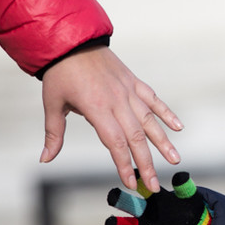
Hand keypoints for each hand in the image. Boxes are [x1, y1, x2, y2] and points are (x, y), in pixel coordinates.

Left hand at [41, 46, 182, 191]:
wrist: (70, 39)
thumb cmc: (59, 73)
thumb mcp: (52, 104)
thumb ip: (54, 134)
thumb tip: (45, 159)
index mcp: (97, 108)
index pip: (115, 143)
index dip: (124, 165)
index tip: (131, 184)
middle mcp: (117, 101)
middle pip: (136, 138)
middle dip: (147, 164)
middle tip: (155, 185)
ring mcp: (128, 91)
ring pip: (150, 121)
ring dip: (163, 143)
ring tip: (175, 160)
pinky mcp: (134, 82)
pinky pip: (153, 99)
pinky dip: (166, 113)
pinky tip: (178, 128)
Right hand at [105, 171, 210, 224]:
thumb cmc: (190, 211)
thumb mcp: (190, 199)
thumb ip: (185, 188)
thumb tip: (182, 176)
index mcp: (155, 196)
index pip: (142, 185)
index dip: (137, 180)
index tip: (130, 175)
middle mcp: (145, 210)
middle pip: (128, 203)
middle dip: (119, 200)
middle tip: (113, 197)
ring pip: (124, 223)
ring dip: (116, 223)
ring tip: (111, 223)